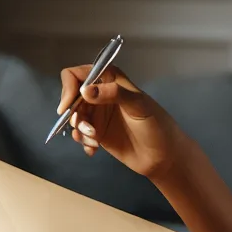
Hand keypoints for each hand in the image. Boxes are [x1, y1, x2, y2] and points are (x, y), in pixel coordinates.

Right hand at [58, 65, 181, 177]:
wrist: (163, 156)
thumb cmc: (156, 125)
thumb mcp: (138, 105)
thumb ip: (113, 93)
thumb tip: (85, 90)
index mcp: (109, 79)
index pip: (77, 74)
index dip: (68, 87)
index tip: (69, 106)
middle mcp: (100, 94)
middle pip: (71, 97)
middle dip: (74, 114)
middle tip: (87, 129)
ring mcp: (97, 114)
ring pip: (73, 117)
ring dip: (79, 130)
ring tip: (95, 141)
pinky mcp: (97, 132)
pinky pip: (78, 134)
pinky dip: (83, 142)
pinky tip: (94, 149)